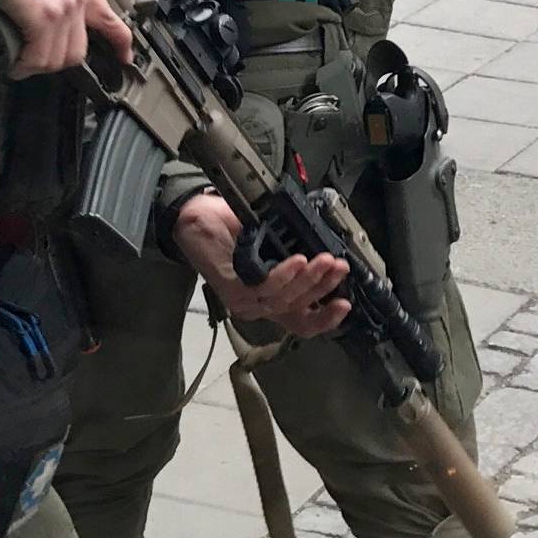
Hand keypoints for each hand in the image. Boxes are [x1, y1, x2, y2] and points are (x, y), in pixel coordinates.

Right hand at [0, 0, 132, 78]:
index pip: (108, 15)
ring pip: (57, 58)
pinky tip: (14, 62)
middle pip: (78, 49)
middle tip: (35, 58)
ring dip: (35, 64)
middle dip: (54, 60)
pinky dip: (23, 65)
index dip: (119, 41)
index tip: (124, 56)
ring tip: (19, 58)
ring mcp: (64, 5)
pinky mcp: (46, 17)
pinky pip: (38, 57)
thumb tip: (42, 19)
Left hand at [172, 193, 350, 340]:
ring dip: (309, 280)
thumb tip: (323, 247)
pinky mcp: (231, 289)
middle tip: (339, 267)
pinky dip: (285, 274)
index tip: (345, 304)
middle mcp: (256, 306)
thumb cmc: (229, 228)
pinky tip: (299, 260)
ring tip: (324, 260)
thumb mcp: (268, 242)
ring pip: (284, 299)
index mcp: (268, 299)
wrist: (192, 216)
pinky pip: (264, 287)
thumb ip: (292, 252)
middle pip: (297, 310)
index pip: (300, 322)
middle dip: (324, 289)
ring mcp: (243, 300)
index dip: (325, 319)